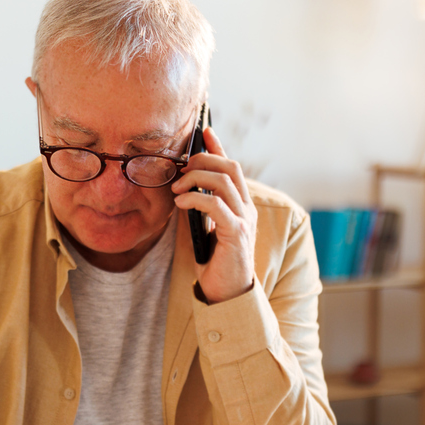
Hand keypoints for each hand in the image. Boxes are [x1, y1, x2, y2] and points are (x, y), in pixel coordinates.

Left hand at [172, 126, 257, 303]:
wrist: (228, 294)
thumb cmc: (216, 262)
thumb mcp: (207, 227)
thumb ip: (203, 207)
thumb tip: (186, 185)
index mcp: (242, 205)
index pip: (232, 166)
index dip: (218, 146)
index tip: (204, 131)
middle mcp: (248, 209)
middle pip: (230, 167)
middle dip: (202, 160)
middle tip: (180, 170)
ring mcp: (244, 220)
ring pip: (222, 181)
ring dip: (195, 178)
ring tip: (177, 189)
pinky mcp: (236, 233)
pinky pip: (216, 204)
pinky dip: (195, 199)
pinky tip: (181, 204)